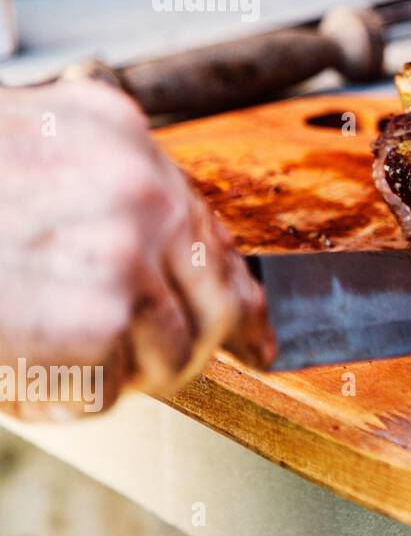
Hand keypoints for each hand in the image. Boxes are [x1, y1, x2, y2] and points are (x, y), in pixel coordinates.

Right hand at [0, 82, 271, 419]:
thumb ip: (98, 183)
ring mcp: (127, 250)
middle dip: (191, 345)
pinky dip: (66, 399)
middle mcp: (141, 185)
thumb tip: (176, 253)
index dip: (239, 292)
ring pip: (173, 352)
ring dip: (118, 374)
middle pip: (217, 297)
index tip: (261, 336)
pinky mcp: (101, 316)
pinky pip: (114, 390)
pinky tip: (19, 370)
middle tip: (158, 369)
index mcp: (120, 136)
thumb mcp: (23, 148)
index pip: (211, 229)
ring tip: (49, 355)